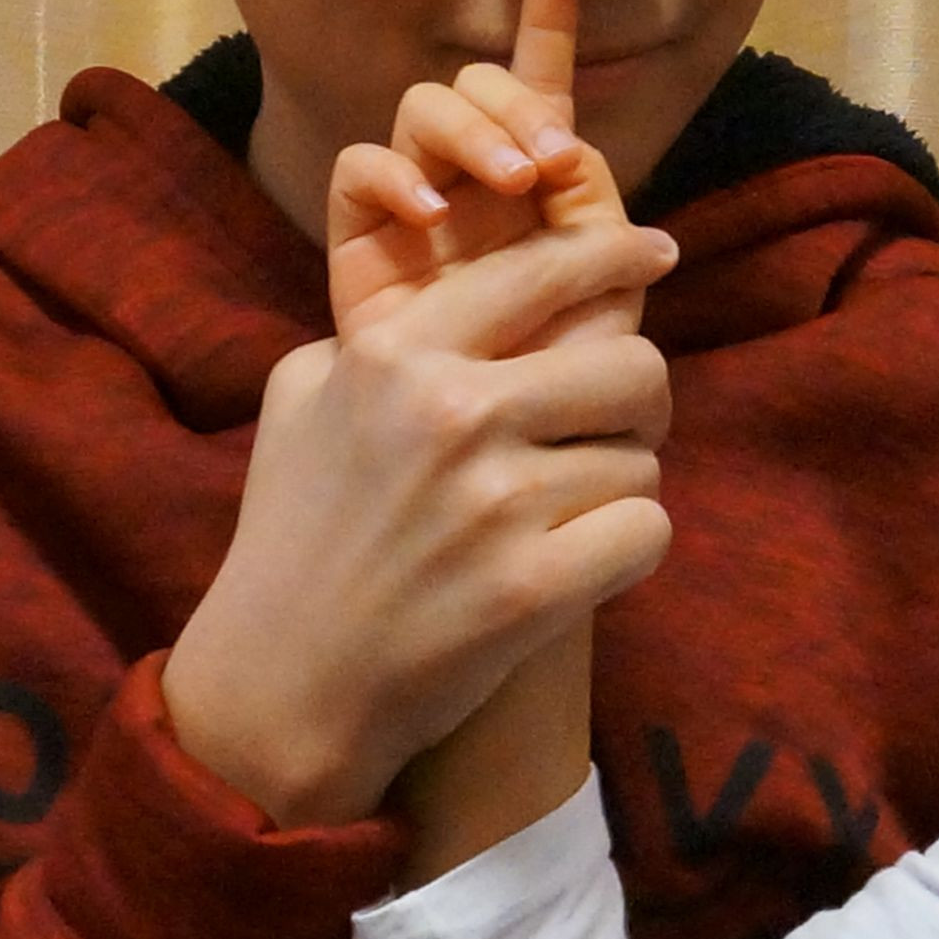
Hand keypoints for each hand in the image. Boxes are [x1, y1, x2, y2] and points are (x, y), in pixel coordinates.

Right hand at [330, 0, 665, 879]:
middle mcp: (450, 414)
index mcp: (396, 354)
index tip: (657, 253)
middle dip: (637, 400)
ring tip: (564, 516)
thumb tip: (453, 281)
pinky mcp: (534, 588)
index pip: (542, 273)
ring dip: (618, 488)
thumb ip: (375, 335)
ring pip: (642, 460)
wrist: (282, 685)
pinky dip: (626, 550)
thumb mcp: (301, 399)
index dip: (616, 256)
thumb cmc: (294, 537)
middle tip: (614, 429)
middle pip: (631, 365)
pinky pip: (648, 531)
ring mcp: (496, 504)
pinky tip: (579, 564)